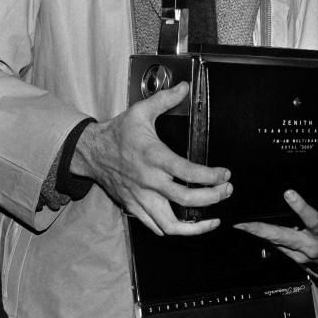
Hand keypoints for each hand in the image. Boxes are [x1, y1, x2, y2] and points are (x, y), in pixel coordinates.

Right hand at [71, 81, 231, 236]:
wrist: (90, 153)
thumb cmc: (117, 133)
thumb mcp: (140, 111)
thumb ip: (165, 99)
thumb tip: (184, 87)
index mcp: (153, 157)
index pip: (186, 172)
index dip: (210, 177)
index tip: (225, 175)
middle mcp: (148, 181)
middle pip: (185, 199)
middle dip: (212, 198)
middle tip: (226, 191)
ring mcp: (141, 198)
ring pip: (170, 224)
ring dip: (195, 226)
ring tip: (213, 219)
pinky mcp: (134, 207)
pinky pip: (156, 227)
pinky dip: (175, 229)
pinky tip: (190, 224)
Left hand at [235, 190, 317, 264]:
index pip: (312, 220)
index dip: (300, 207)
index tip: (288, 193)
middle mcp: (310, 246)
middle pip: (284, 237)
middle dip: (262, 229)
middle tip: (244, 223)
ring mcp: (300, 254)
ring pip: (276, 243)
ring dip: (258, 234)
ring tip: (241, 224)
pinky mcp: (294, 257)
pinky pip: (277, 247)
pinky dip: (265, 238)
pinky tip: (253, 230)